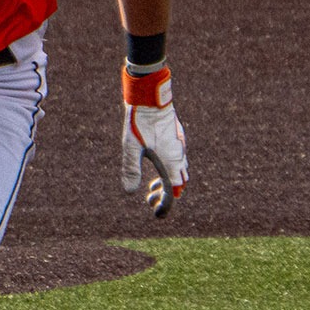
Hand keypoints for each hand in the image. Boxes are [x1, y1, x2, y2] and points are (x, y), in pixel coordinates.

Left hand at [120, 67, 187, 216]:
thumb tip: (129, 191)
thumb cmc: (139, 121)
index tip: (155, 213)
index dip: (166, 205)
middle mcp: (179, 155)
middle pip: (179, 183)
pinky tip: (156, 165)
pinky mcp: (177, 137)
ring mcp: (180, 145)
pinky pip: (178, 160)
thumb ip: (131, 169)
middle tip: (149, 198)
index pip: (173, 191)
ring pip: (180, 171)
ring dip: (168, 182)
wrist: (150, 96)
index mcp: (170, 161)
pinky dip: (170, 169)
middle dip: (166, 195)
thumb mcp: (131, 147)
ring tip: (151, 186)